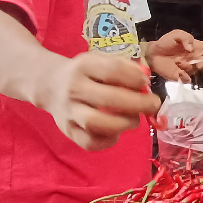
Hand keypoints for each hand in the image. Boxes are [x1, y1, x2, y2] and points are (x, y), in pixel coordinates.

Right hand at [37, 52, 160, 150]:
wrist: (49, 85)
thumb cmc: (83, 73)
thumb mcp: (99, 60)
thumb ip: (123, 66)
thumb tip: (145, 79)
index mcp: (83, 66)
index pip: (112, 71)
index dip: (134, 79)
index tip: (146, 84)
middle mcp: (74, 88)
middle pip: (109, 98)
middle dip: (138, 104)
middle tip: (152, 106)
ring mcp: (69, 111)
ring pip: (96, 123)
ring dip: (123, 124)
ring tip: (134, 120)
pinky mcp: (68, 131)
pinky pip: (89, 142)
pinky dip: (108, 141)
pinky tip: (117, 132)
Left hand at [144, 29, 202, 83]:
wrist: (153, 53)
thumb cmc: (166, 43)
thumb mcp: (176, 34)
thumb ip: (186, 38)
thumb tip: (192, 49)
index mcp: (195, 47)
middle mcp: (194, 59)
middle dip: (199, 63)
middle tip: (188, 58)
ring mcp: (188, 68)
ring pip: (195, 71)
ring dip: (187, 66)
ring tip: (177, 62)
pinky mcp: (180, 77)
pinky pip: (188, 79)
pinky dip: (184, 76)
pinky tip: (179, 72)